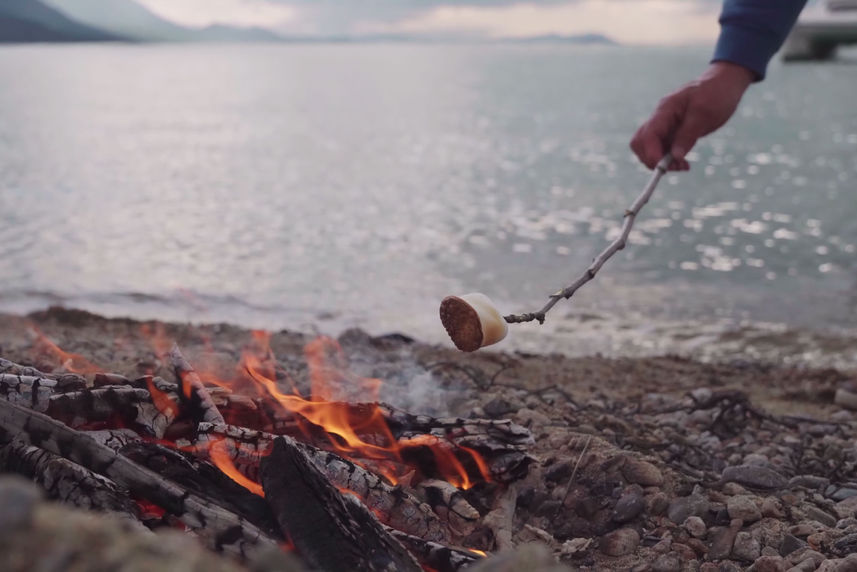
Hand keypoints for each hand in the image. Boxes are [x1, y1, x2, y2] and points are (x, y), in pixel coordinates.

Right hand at [630, 62, 754, 170]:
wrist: (725, 83)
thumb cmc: (716, 93)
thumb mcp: (704, 113)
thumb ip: (688, 135)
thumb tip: (674, 157)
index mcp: (665, 110)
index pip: (647, 135)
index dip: (651, 154)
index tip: (663, 168)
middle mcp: (661, 118)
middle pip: (640, 143)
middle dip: (652, 159)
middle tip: (674, 167)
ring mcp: (665, 125)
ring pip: (650, 148)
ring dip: (661, 161)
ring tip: (682, 166)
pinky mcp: (673, 131)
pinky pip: (663, 148)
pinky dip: (669, 159)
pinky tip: (684, 162)